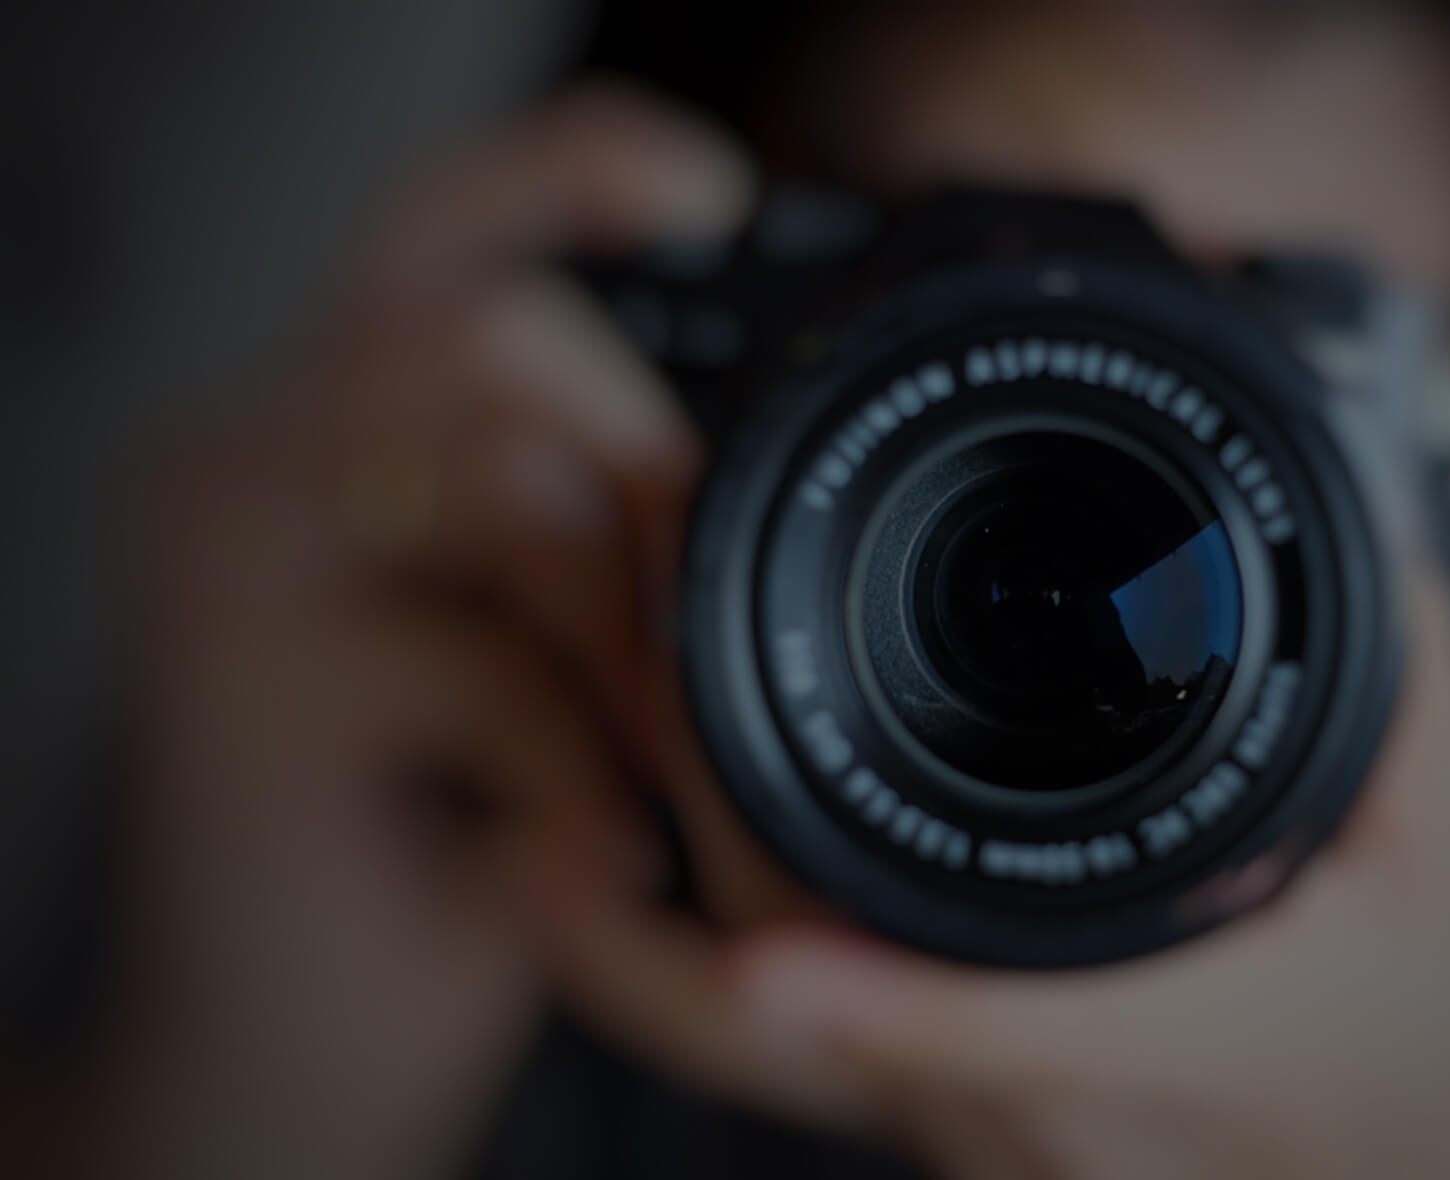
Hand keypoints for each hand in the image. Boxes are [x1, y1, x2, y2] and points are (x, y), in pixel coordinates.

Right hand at [80, 85, 759, 1179]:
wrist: (289, 1043)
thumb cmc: (442, 839)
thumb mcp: (530, 668)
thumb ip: (582, 543)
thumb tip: (710, 479)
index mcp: (335, 434)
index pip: (439, 236)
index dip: (564, 171)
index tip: (707, 188)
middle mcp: (258, 460)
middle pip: (492, 343)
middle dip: (643, 473)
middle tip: (696, 632)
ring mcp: (228, 566)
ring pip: (493, 480)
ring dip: (624, 622)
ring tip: (661, 758)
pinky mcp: (230, 697)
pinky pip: (473, 666)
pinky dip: (579, 761)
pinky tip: (612, 848)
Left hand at [541, 578, 1449, 1179]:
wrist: (1448, 1170)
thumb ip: (1416, 699)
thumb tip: (1357, 526)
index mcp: (1210, 1055)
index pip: (1030, 1037)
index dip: (894, 1004)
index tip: (762, 964)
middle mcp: (1070, 1123)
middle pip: (846, 1005)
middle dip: (720, 810)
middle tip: (649, 611)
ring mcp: (1002, 1133)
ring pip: (797, 1015)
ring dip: (704, 833)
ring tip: (652, 647)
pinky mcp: (969, 1111)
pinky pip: (815, 1009)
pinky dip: (729, 890)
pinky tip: (689, 774)